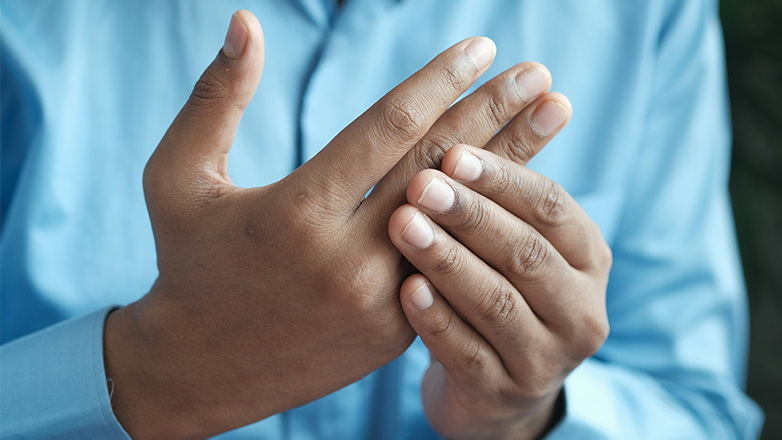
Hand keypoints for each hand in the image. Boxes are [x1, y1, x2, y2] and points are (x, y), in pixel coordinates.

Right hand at [104, 10, 559, 438]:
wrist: (200, 366)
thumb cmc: (187, 262)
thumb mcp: (176, 177)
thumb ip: (215, 98)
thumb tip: (247, 21)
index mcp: (296, 213)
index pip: (388, 129)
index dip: (440, 81)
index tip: (482, 46)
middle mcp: (346, 261)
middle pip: (440, 170)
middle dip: (496, 114)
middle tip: (540, 75)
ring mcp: (379, 302)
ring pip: (461, 220)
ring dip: (512, 165)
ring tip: (553, 116)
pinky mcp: (395, 331)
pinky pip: (452, 262)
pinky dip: (486, 220)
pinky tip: (519, 185)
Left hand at [388, 108, 611, 437]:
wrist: (497, 386)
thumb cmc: (501, 289)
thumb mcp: (517, 241)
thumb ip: (513, 186)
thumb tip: (538, 89)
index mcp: (589, 258)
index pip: (553, 209)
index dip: (506, 179)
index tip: (454, 153)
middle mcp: (581, 310)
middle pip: (527, 254)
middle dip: (472, 215)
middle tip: (420, 184)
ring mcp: (546, 360)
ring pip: (498, 304)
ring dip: (449, 260)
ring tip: (403, 226)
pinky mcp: (503, 394)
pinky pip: (468, 355)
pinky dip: (437, 320)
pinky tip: (406, 290)